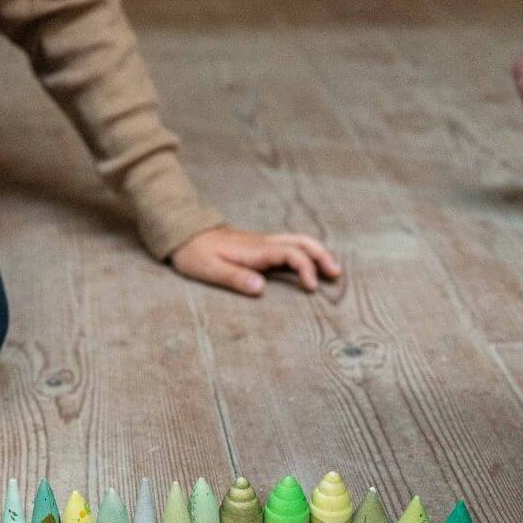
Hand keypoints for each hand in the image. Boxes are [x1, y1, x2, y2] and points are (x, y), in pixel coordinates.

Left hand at [171, 226, 340, 295]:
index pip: (290, 252)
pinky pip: (290, 245)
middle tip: (336, 274)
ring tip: (332, 270)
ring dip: (317, 252)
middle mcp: (263, 243)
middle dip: (322, 255)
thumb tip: (261, 288)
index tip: (311, 287)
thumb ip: (235, 278)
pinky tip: (310, 265)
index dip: (305, 268)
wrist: (186, 235)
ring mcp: (263, 243)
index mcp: (255, 250)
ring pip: (298, 241)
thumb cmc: (196, 255)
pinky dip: (306, 252)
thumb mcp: (210, 269)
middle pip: (301, 242)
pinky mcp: (260, 246)